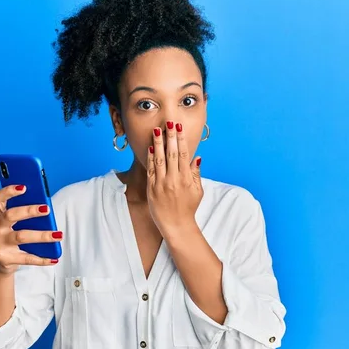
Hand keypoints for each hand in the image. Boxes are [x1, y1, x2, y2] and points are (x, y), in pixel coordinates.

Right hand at [0, 185, 62, 275]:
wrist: (1, 261)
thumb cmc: (12, 234)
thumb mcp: (16, 222)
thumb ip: (25, 213)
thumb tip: (45, 207)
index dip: (9, 191)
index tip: (24, 187)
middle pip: (10, 215)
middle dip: (29, 211)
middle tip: (47, 209)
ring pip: (21, 236)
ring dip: (42, 235)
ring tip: (58, 235)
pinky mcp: (4, 258)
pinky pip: (27, 258)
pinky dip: (42, 258)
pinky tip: (54, 258)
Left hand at [146, 121, 202, 238]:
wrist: (176, 226)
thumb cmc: (188, 208)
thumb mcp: (198, 191)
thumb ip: (196, 173)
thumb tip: (197, 157)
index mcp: (187, 179)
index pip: (184, 154)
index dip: (181, 140)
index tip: (179, 128)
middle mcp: (174, 180)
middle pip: (171, 154)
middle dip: (170, 137)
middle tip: (169, 123)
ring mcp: (162, 184)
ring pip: (159, 159)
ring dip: (158, 143)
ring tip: (157, 130)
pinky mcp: (152, 189)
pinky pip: (151, 170)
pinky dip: (150, 158)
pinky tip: (150, 147)